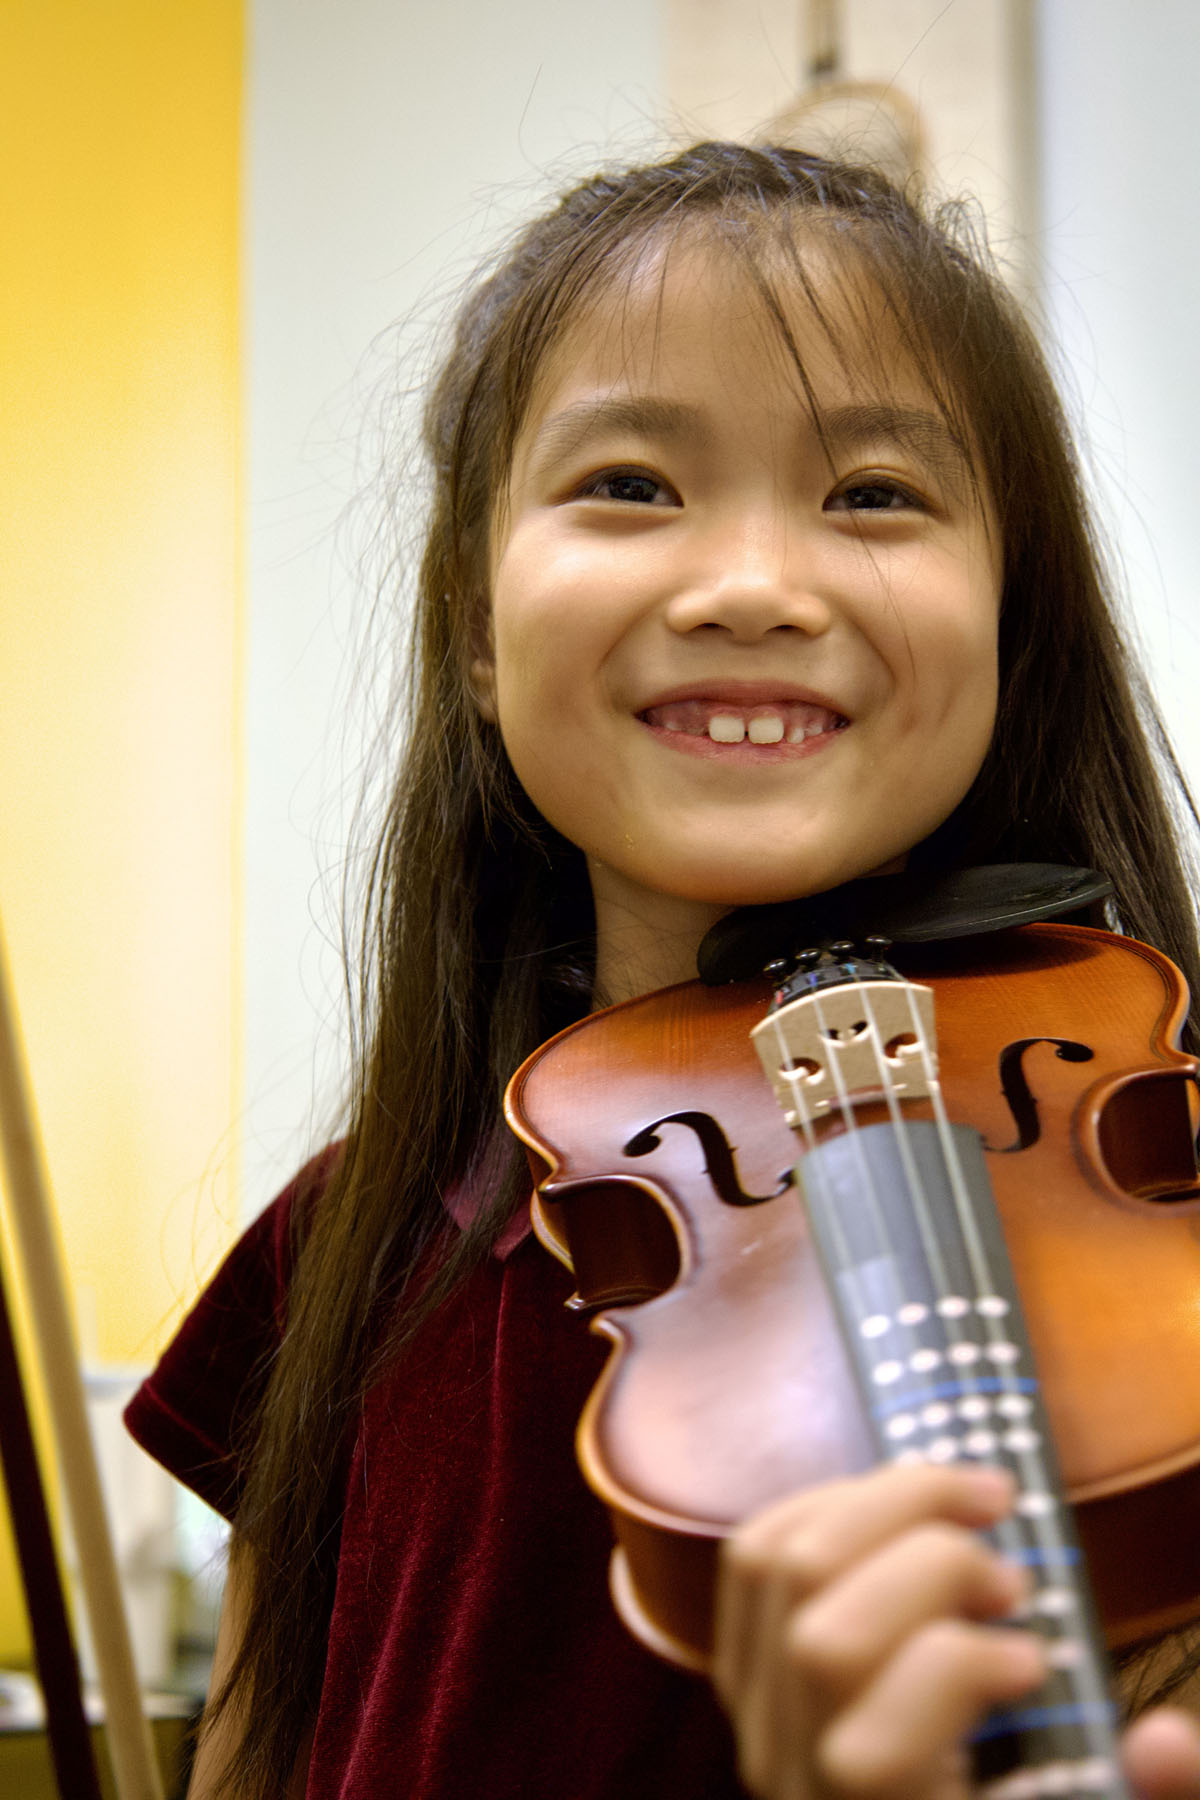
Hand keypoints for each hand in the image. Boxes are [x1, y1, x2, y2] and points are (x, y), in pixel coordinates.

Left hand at [714, 1464, 1199, 1799]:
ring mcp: (757, 1725)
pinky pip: (754, 1553)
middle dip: (929, 1569)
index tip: (1036, 1663)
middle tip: (1015, 1578)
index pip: (867, 1757)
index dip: (956, 1678)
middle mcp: (796, 1786)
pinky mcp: (745, 1671)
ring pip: (776, 1572)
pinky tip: (907, 1512)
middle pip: (819, 1640)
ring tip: (973, 1521)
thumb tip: (1160, 1744)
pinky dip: (832, 1502)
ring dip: (883, 1509)